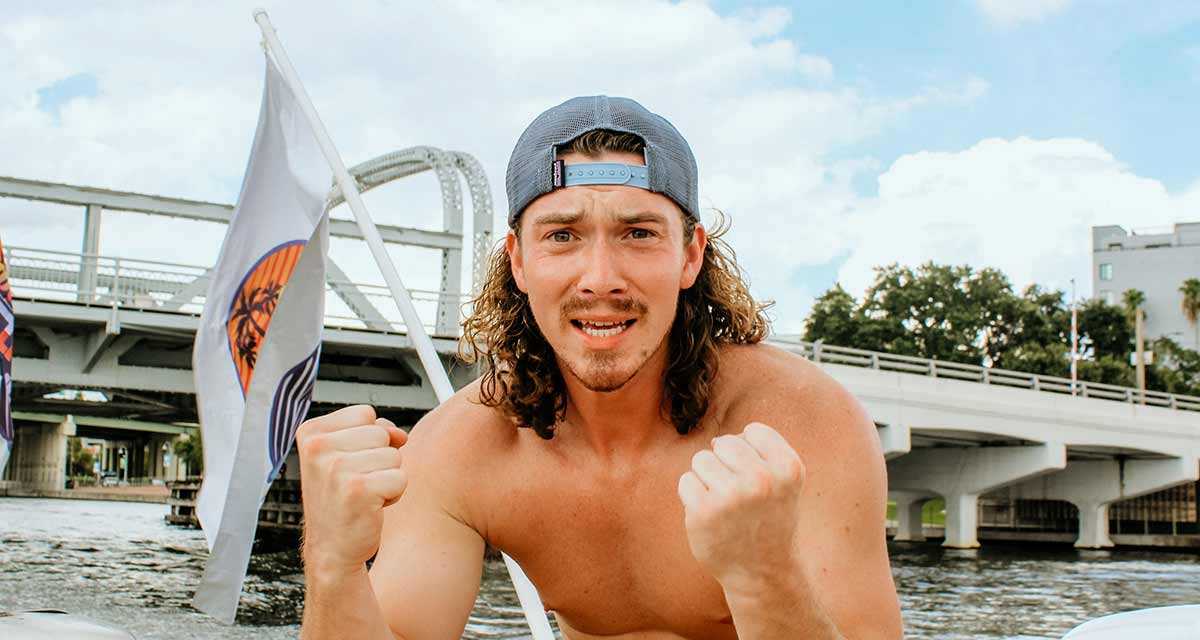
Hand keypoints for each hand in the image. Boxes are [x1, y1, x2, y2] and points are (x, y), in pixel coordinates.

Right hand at [296, 405, 408, 576]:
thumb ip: (373, 432)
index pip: (365, 413)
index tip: (348, 463)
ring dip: (386, 477)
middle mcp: (318, 447)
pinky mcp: (358, 490)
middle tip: (356, 483)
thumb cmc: (340, 500)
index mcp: (311, 432)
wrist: (331, 548)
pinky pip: (401, 478)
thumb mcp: (346, 455)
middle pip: (382, 432)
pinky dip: (393, 494)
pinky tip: (371, 506)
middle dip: (379, 459)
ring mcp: (336, 468)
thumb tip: (400, 435)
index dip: (368, 439)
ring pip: (394, 455)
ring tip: (363, 494)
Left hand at [677, 422, 806, 591]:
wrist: (761, 573)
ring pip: (701, 459)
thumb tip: (718, 441)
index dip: (751, 453)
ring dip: (708, 479)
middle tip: (739, 496)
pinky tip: (711, 515)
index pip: (753, 431)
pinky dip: (693, 495)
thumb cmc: (769, 519)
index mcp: (788, 468)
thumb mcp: (784, 482)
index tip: (759, 481)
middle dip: (726, 464)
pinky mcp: (703, 510)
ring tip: (725, 505)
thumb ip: (763, 450)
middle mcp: (762, 479)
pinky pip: (686, 481)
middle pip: (724, 443)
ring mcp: (731, 495)